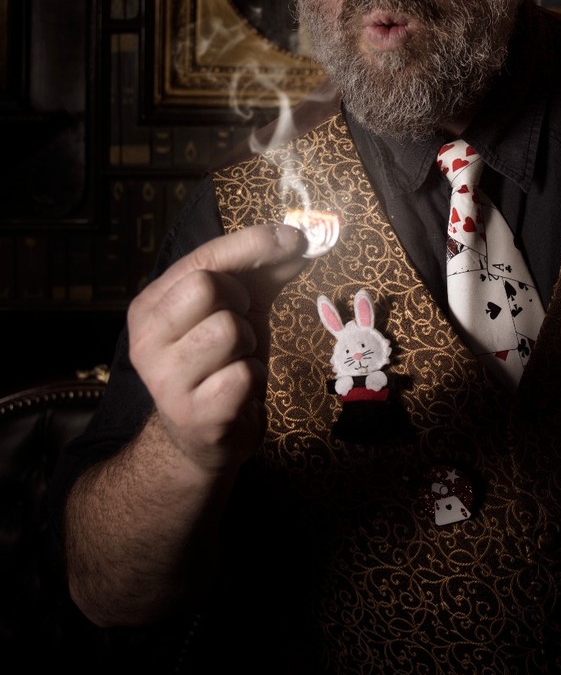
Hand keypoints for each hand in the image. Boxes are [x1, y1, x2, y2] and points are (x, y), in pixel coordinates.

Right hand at [127, 223, 307, 475]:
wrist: (204, 437)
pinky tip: (238, 391)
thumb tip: (301, 236)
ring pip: (229, 330)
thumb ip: (263, 268)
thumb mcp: (236, 307)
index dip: (251, 244)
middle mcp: (145, 342)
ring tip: (236, 361)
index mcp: (150, 307)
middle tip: (238, 326)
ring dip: (248, 345)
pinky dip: (252, 378)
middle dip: (239, 302)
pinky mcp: (195, 416)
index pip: (201, 258)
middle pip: (208, 286)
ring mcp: (165, 382)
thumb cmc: (219, 361)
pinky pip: (243, 375)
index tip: (292, 238)